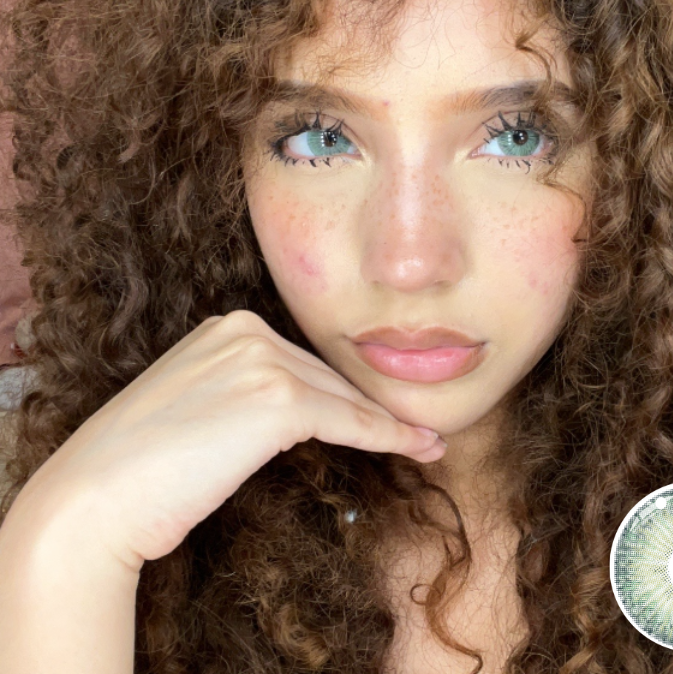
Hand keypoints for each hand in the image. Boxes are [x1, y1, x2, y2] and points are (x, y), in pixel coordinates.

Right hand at [13, 310, 445, 570]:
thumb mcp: (199, 405)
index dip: (346, 393)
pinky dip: (389, 436)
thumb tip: (304, 411)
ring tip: (427, 442)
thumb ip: (247, 393)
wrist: (94, 497)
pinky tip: (420, 447)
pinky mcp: (276, 400)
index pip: (304, 362)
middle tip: (417, 430)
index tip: (382, 414)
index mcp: (227, 326)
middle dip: (372, 408)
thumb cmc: (140, 466)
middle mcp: (247, 330)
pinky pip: (350, 421)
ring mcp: (261, 361)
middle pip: (328, 378)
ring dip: (389, 424)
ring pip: (344, 399)